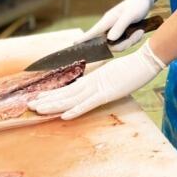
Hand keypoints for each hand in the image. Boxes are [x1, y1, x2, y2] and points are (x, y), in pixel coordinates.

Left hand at [28, 40, 165, 119]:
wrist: (147, 60)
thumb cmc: (134, 66)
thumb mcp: (116, 73)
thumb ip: (104, 78)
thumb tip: (95, 82)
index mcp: (95, 78)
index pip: (71, 88)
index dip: (55, 93)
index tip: (41, 97)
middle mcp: (93, 82)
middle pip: (67, 93)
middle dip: (48, 99)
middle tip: (30, 104)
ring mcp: (100, 87)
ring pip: (72, 98)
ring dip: (54, 104)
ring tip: (38, 109)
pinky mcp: (108, 93)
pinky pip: (89, 103)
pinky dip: (76, 110)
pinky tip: (64, 116)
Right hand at [75, 0, 153, 51]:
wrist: (144, 1)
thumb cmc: (136, 5)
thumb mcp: (130, 14)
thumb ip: (120, 26)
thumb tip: (110, 39)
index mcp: (107, 21)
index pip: (93, 32)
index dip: (84, 39)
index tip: (74, 44)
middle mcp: (108, 27)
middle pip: (109, 45)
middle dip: (124, 44)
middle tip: (138, 34)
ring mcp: (115, 31)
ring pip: (119, 45)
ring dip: (131, 40)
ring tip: (140, 31)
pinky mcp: (121, 34)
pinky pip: (125, 43)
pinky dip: (134, 39)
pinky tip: (140, 31)